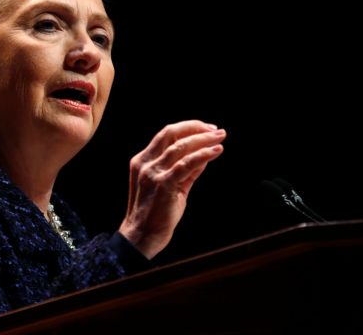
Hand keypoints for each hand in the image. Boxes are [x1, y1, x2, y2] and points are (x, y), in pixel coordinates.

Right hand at [119, 120, 225, 258]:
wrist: (142, 236)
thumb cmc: (156, 214)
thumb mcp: (171, 186)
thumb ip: (186, 170)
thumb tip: (205, 154)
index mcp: (143, 160)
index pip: (165, 134)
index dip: (187, 128)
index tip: (206, 128)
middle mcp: (145, 163)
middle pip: (170, 133)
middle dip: (195, 127)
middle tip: (215, 129)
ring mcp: (153, 173)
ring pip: (180, 146)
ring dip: (203, 139)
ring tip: (220, 137)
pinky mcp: (163, 184)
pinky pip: (186, 164)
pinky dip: (203, 155)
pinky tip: (216, 151)